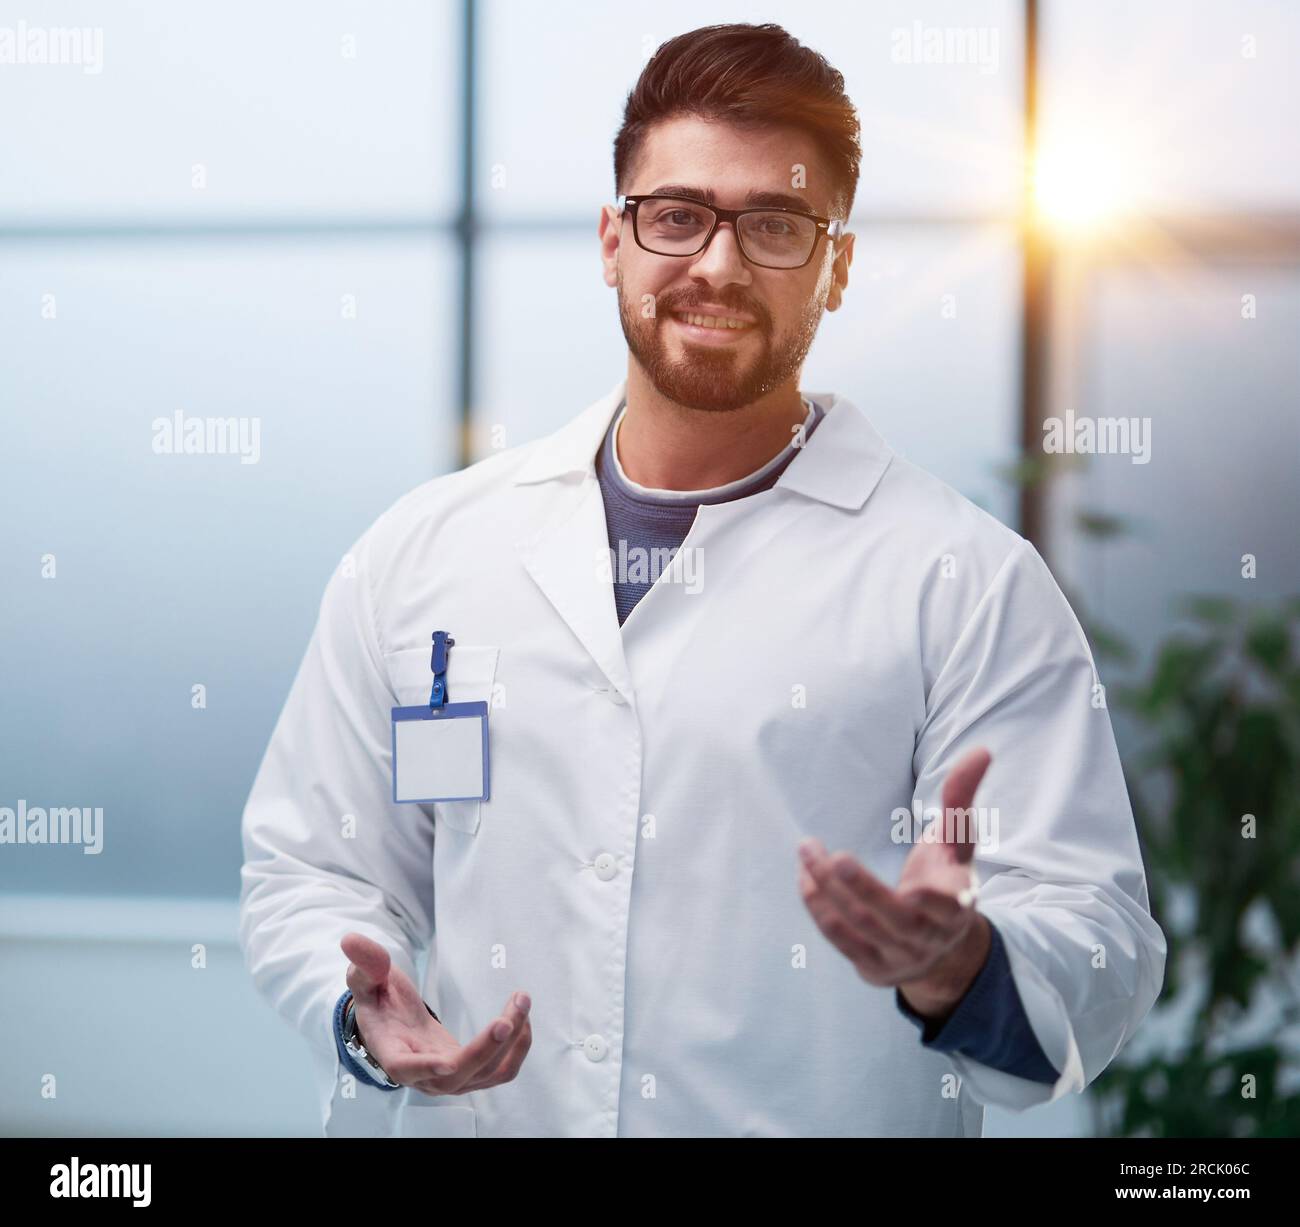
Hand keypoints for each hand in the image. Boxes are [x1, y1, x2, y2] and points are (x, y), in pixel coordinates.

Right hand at [341, 932, 531, 1094]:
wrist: (395, 1028)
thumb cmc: (380, 1005)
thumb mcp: (367, 982)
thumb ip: (364, 965)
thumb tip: (351, 940)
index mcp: (394, 1055)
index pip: (407, 1069)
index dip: (426, 1068)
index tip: (447, 1061)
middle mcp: (425, 1076)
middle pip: (459, 1075)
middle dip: (486, 1048)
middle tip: (508, 1017)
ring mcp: (452, 1079)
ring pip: (489, 1074)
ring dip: (512, 1043)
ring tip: (521, 1001)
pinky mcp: (472, 1072)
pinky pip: (502, 1069)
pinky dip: (518, 1046)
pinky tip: (521, 1016)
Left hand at [797, 748, 993, 1017]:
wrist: (943, 949)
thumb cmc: (946, 880)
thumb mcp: (956, 842)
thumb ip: (961, 799)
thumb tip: (982, 750)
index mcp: (956, 905)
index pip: (947, 907)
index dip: (932, 902)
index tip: (915, 888)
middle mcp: (929, 936)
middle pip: (892, 917)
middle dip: (861, 888)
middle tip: (835, 856)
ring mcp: (900, 956)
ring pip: (859, 926)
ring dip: (828, 889)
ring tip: (807, 851)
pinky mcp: (873, 967)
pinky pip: (841, 940)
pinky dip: (819, 908)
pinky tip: (805, 878)